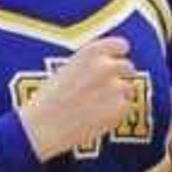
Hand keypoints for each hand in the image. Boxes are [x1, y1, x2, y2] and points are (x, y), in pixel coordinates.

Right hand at [18, 34, 141, 159]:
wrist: (43, 125)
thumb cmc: (49, 99)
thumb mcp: (68, 69)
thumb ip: (90, 65)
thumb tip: (108, 66)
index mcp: (92, 52)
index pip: (121, 46)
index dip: (118, 56)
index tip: (115, 64)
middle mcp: (106, 66)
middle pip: (128, 67)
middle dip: (119, 78)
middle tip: (104, 91)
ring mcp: (116, 87)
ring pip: (128, 89)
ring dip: (118, 97)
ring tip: (96, 107)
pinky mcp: (120, 108)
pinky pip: (127, 107)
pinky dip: (117, 113)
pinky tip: (99, 117)